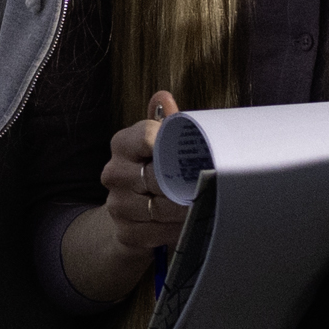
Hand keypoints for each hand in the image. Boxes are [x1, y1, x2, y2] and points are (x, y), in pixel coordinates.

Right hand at [58, 93, 188, 303]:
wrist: (132, 211)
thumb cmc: (154, 170)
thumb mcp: (160, 144)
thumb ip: (167, 123)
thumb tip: (163, 96)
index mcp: (122, 143)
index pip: (147, 137)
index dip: (174, 144)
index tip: (197, 150)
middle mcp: (114, 172)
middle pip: (156, 175)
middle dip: (187, 181)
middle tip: (214, 181)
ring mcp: (117, 204)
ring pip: (159, 206)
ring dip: (187, 208)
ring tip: (209, 204)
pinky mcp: (125, 231)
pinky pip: (157, 232)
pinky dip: (178, 229)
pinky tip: (192, 224)